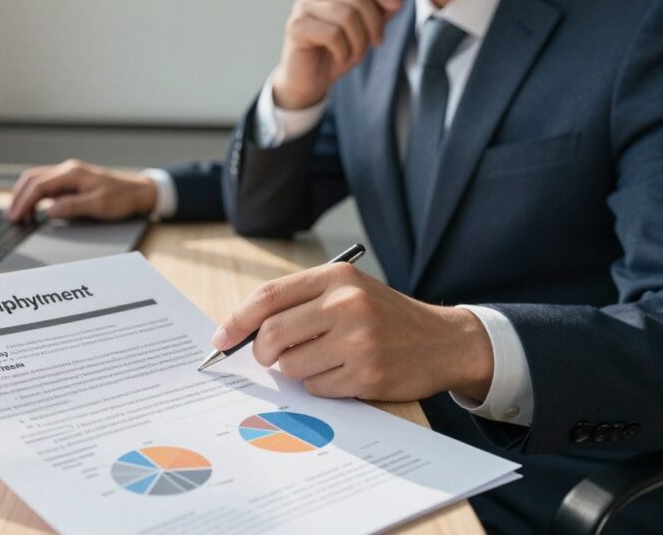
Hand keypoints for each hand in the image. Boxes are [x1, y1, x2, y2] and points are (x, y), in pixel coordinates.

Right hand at [6, 159, 157, 221]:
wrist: (138, 192)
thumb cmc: (122, 198)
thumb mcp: (99, 205)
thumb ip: (72, 207)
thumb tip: (48, 211)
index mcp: (72, 173)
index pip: (39, 186)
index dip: (24, 202)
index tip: (15, 217)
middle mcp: (67, 170)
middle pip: (32, 178)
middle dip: (18, 197)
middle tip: (11, 217)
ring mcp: (68, 174)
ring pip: (36, 179)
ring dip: (24, 195)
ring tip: (19, 215)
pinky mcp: (71, 181)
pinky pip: (45, 184)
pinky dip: (34, 195)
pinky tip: (34, 209)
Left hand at [210, 263, 493, 401]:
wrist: (443, 341)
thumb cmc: (383, 316)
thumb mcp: (346, 291)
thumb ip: (299, 302)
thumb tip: (240, 330)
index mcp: (336, 277)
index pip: (268, 297)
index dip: (237, 321)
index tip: (220, 339)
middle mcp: (346, 304)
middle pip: (271, 334)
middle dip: (261, 352)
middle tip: (268, 357)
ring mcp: (358, 340)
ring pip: (291, 365)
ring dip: (294, 370)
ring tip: (321, 360)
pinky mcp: (367, 373)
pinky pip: (316, 387)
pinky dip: (319, 385)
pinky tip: (342, 374)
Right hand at [273, 0, 401, 109]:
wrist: (309, 80)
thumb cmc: (335, 53)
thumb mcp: (364, 31)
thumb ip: (379, 14)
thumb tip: (397, 1)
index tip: (396, 7)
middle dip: (373, 22)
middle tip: (377, 43)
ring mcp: (301, 8)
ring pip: (346, 16)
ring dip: (359, 41)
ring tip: (357, 55)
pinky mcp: (296, 27)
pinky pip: (332, 34)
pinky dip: (343, 51)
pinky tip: (341, 58)